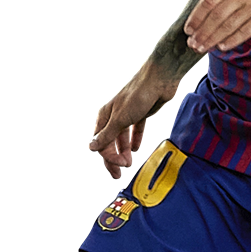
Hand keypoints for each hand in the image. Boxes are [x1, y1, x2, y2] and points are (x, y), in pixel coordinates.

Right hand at [87, 64, 179, 178]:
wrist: (160, 78)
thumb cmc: (138, 94)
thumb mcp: (120, 118)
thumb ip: (107, 135)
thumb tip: (91, 148)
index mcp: (104, 116)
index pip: (101, 143)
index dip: (109, 157)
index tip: (121, 165)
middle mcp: (114, 116)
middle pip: (110, 142)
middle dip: (114, 158)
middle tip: (121, 172)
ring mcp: (127, 115)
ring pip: (122, 138)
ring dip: (124, 151)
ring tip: (130, 162)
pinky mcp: (141, 114)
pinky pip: (135, 130)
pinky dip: (135, 139)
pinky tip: (137, 148)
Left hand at [183, 0, 250, 52]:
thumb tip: (205, 16)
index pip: (208, 2)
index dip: (196, 17)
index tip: (188, 30)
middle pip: (215, 16)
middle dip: (202, 32)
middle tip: (193, 44)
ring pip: (227, 25)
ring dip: (213, 39)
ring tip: (203, 48)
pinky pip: (244, 30)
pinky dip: (232, 40)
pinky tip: (223, 47)